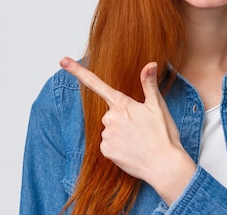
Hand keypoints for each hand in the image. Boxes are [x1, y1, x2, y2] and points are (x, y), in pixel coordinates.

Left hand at [59, 57, 195, 204]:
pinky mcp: (105, 151)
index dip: (78, 71)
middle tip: (141, 127)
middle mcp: (110, 118)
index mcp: (122, 104)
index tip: (62, 61)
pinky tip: (132, 150)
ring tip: (139, 140)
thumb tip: (150, 63)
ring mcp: (106, 135)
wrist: (164, 165)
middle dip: (123, 118)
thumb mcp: (158, 105)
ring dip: (121, 133)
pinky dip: (118, 146)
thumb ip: (149, 83)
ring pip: (110, 129)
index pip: (96, 83)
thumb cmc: (163, 134)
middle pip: (111, 113)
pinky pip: (108, 144)